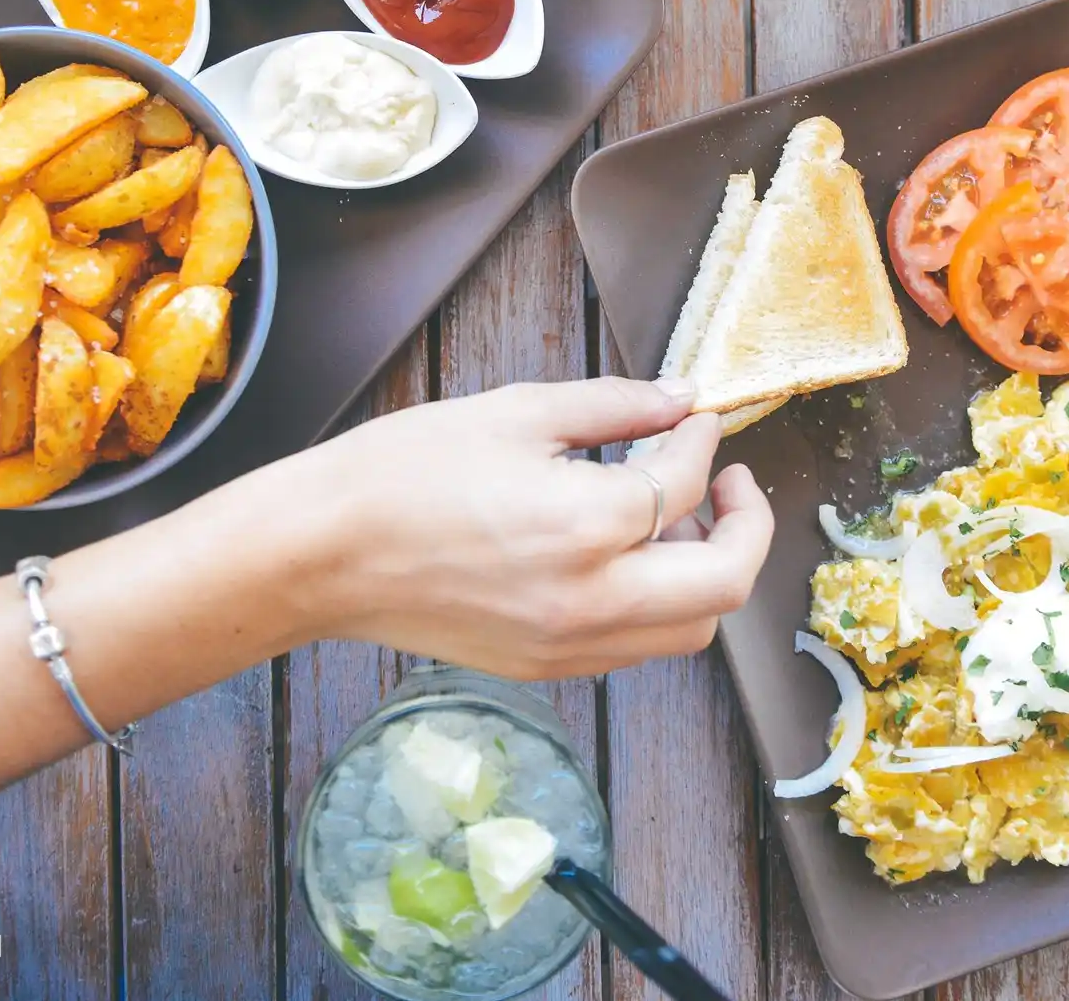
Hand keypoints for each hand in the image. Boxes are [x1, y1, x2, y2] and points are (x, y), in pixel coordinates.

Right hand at [296, 377, 774, 677]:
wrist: (322, 552)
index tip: (696, 417)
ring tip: (678, 518)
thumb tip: (680, 400)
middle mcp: (590, 601)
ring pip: (689, 631)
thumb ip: (616, 406)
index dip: (701, 441)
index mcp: (585, 526)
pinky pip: (636, 647)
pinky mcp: (545, 669)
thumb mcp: (518, 413)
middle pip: (724, 585)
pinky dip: (659, 604)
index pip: (683, 486)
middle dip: (746, 526)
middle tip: (730, 481)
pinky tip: (629, 555)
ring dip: (707, 573)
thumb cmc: (404, 473)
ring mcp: (568, 647)